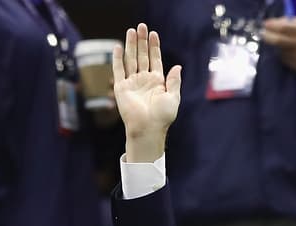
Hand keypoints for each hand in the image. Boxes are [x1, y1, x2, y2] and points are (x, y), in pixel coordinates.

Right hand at [113, 24, 181, 161]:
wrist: (148, 128)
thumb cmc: (162, 117)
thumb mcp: (173, 98)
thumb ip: (174, 81)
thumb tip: (178, 67)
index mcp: (157, 82)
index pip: (155, 59)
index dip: (154, 47)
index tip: (153, 34)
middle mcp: (144, 80)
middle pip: (142, 56)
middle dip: (142, 41)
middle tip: (141, 26)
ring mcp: (132, 83)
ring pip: (131, 60)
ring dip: (131, 45)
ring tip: (131, 31)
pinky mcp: (121, 87)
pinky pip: (118, 70)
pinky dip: (117, 59)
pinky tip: (118, 47)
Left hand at [262, 16, 295, 76]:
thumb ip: (294, 22)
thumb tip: (276, 22)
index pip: (284, 28)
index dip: (273, 26)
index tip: (265, 24)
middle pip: (279, 41)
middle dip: (268, 37)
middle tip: (262, 34)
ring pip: (281, 51)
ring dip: (277, 47)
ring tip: (279, 43)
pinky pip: (285, 60)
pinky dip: (283, 55)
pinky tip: (287, 52)